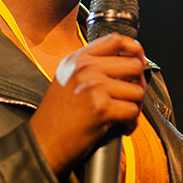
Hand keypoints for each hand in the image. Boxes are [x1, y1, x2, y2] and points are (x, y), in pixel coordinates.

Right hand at [29, 33, 146, 176]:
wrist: (43, 142)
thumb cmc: (55, 117)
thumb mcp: (67, 79)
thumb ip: (90, 67)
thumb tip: (125, 63)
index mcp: (77, 59)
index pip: (115, 40)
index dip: (134, 48)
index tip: (139, 58)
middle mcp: (85, 68)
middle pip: (133, 64)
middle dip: (138, 83)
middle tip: (131, 97)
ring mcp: (94, 87)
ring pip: (137, 90)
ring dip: (136, 106)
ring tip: (123, 116)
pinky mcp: (101, 108)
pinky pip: (133, 111)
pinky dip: (131, 123)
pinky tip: (121, 127)